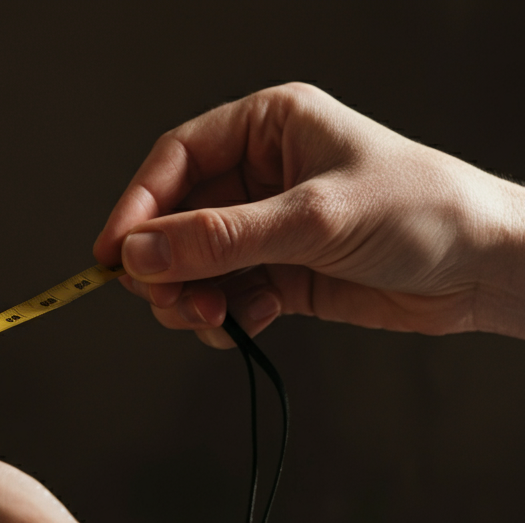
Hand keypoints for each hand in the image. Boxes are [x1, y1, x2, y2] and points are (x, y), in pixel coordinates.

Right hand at [94, 82, 524, 345]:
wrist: (483, 269)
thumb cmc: (422, 212)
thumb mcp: (312, 219)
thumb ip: (220, 237)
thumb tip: (141, 252)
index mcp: (269, 128)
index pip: (176, 161)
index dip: (138, 207)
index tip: (113, 255)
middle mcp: (261, 176)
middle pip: (176, 220)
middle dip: (166, 265)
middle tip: (168, 299)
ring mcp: (268, 229)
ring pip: (195, 265)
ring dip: (192, 298)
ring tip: (212, 319)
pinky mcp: (280, 275)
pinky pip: (225, 297)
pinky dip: (226, 317)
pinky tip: (252, 320)